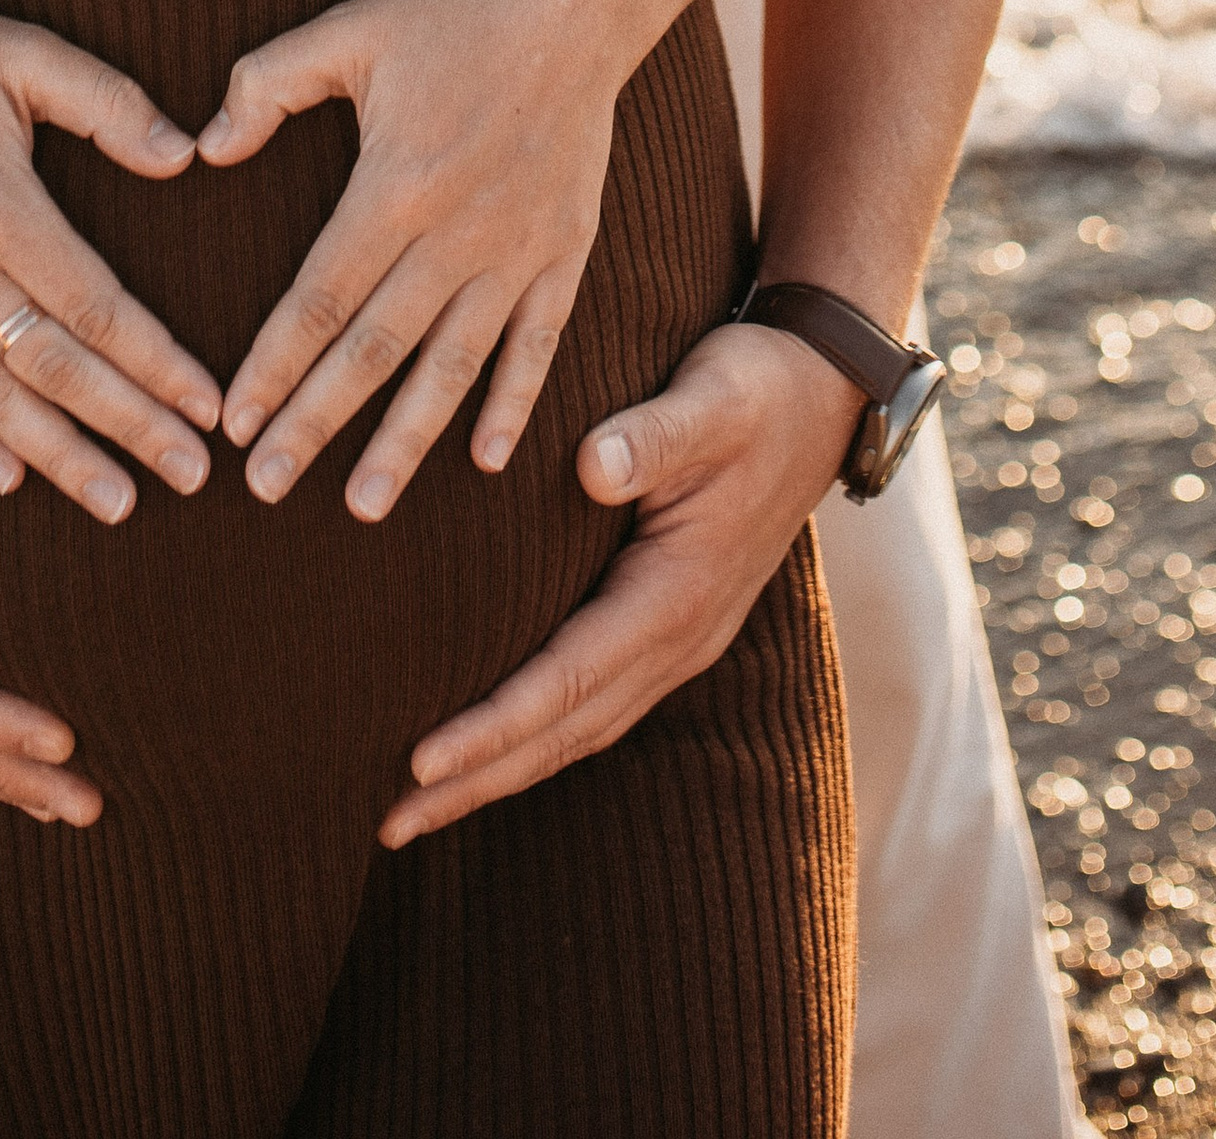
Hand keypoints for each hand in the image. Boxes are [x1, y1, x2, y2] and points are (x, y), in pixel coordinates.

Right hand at [0, 0, 219, 529]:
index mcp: (0, 209)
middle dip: (131, 426)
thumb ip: (107, 103)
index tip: (209, 407)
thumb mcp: (23, 52)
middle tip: (194, 475)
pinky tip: (13, 481)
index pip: (95, 307)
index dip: (157, 363)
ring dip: (62, 457)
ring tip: (121, 503)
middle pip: (56, 369)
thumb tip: (187, 152)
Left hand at [197, 0, 621, 519]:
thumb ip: (266, 85)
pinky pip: (537, 345)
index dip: (274, 365)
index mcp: (394, 186)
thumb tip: (202, 150)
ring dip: (406, 439)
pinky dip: (512, 404)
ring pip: (453, 367)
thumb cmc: (449, 10)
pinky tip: (487, 459)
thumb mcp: (346, 30)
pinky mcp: (566, 252)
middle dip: (316, 424)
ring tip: (363, 501)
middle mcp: (456, 234)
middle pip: (374, 350)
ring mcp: (517, 250)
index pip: (320, 299)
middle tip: (266, 487)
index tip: (234, 423)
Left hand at [378, 320, 860, 843]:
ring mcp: (680, 639)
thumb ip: (654, 435)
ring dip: (501, 771)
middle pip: (565, 731)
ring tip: (419, 806)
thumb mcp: (714, 399)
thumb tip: (592, 468)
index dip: (493, 726)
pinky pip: (595, 703)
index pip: (568, 681)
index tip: (419, 762)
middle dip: (478, 780)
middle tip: (390, 824)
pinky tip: (493, 748)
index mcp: (678, 593)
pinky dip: (538, 737)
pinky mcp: (670, 625)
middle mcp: (680, 637)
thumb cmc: (758, 390)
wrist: (824, 397)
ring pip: (579, 729)